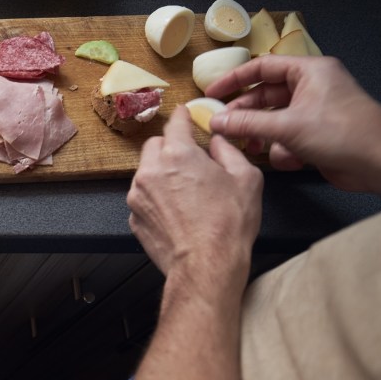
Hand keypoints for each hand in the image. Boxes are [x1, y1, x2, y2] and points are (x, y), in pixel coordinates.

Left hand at [128, 106, 262, 290]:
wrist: (206, 265)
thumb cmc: (228, 224)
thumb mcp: (246, 178)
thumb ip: (229, 151)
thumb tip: (217, 142)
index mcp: (178, 154)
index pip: (175, 123)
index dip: (182, 116)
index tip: (184, 114)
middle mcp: (151, 171)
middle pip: (154, 146)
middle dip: (170, 147)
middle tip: (189, 160)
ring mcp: (138, 196)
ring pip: (145, 172)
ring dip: (161, 174)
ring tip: (185, 192)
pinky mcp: (134, 218)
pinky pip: (143, 198)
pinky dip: (155, 199)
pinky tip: (176, 212)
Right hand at [206, 56, 380, 198]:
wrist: (380, 161)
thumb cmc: (340, 132)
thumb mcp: (287, 126)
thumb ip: (247, 124)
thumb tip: (215, 121)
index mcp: (308, 71)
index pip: (262, 67)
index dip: (234, 79)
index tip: (211, 94)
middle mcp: (311, 87)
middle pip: (265, 95)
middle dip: (246, 115)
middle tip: (223, 129)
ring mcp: (314, 111)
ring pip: (274, 119)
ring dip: (263, 135)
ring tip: (253, 148)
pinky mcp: (317, 134)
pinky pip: (287, 136)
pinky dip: (283, 149)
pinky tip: (288, 160)